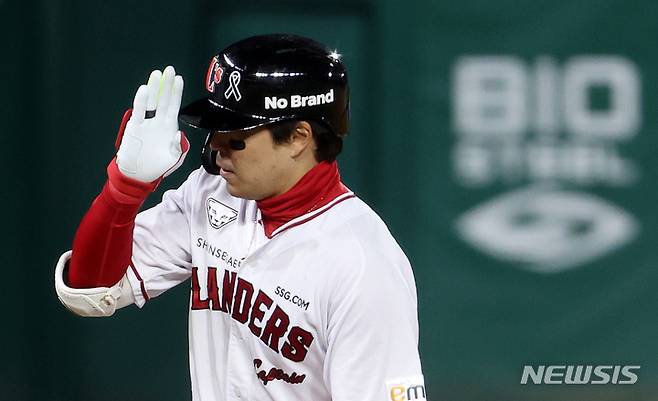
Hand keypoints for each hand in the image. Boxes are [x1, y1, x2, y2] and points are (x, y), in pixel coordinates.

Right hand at [115, 66, 188, 182]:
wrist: (140, 175)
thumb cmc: (159, 166)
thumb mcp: (174, 157)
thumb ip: (179, 146)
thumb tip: (179, 134)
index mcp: (169, 126)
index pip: (174, 105)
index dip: (176, 92)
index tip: (179, 79)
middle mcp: (158, 121)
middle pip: (163, 99)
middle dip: (167, 85)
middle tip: (169, 70)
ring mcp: (146, 123)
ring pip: (151, 102)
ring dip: (154, 88)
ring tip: (157, 74)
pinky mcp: (135, 127)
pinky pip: (139, 112)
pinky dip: (141, 101)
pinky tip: (145, 90)